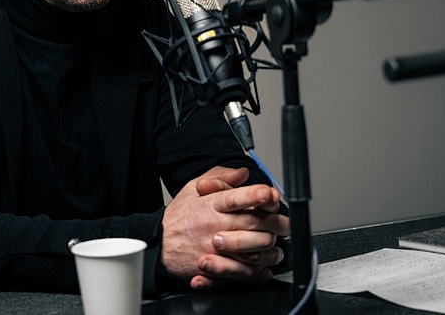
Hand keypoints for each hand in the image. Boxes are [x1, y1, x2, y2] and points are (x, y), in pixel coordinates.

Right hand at [161, 166, 288, 290]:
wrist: (159, 244)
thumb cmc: (180, 216)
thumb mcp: (194, 188)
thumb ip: (220, 176)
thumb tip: (244, 173)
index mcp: (211, 204)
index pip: (235, 197)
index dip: (255, 195)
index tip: (270, 193)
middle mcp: (215, 225)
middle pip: (253, 223)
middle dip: (275, 222)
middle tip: (285, 222)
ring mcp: (216, 248)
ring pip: (254, 249)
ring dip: (271, 247)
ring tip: (277, 243)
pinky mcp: (217, 268)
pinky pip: (245, 271)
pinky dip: (260, 269)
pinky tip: (266, 263)